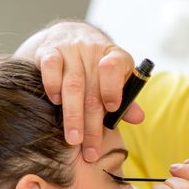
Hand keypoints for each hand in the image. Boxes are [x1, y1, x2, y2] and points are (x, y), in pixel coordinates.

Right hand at [15, 21, 143, 161]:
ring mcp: (71, 50)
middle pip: (93, 90)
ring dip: (73, 116)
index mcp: (116, 57)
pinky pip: (50, 68)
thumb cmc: (99, 69)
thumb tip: (138, 118)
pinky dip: (53, 87)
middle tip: (91, 151)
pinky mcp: (49, 51)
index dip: (113, 88)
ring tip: (74, 140)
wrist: (72, 36)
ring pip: (72, 85)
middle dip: (92, 124)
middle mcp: (94, 51)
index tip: (112, 108)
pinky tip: (56, 103)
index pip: (115, 68)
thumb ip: (126, 101)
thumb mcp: (117, 81)